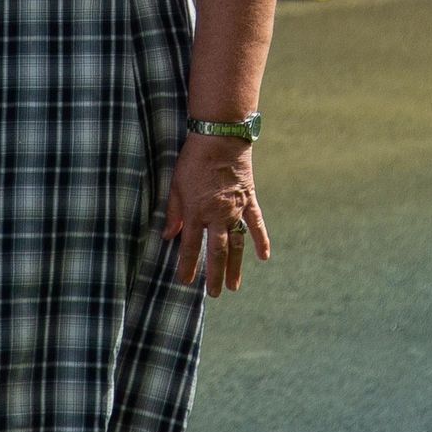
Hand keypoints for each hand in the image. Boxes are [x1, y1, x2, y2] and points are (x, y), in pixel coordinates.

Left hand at [162, 135, 269, 296]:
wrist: (220, 138)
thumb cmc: (193, 159)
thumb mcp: (175, 185)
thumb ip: (173, 212)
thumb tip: (168, 236)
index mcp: (196, 212)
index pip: (191, 247)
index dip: (188, 266)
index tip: (185, 282)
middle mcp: (217, 215)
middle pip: (216, 252)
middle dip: (214, 275)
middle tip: (214, 293)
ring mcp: (235, 209)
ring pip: (236, 244)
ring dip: (236, 266)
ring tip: (235, 285)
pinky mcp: (248, 200)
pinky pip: (256, 224)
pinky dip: (261, 240)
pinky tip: (263, 257)